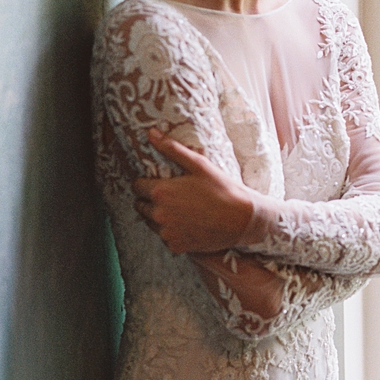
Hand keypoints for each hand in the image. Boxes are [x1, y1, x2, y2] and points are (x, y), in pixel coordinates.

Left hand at [134, 128, 255, 253]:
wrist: (242, 219)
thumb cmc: (222, 189)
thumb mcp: (198, 164)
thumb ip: (171, 149)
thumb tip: (151, 133)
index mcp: (160, 192)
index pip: (137, 186)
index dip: (147, 182)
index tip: (160, 182)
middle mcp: (158, 214)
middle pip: (140, 206)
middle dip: (150, 200)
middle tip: (172, 196)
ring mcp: (166, 233)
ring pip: (151, 223)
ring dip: (159, 217)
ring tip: (181, 210)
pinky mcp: (176, 246)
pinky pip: (166, 238)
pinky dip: (173, 232)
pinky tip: (189, 224)